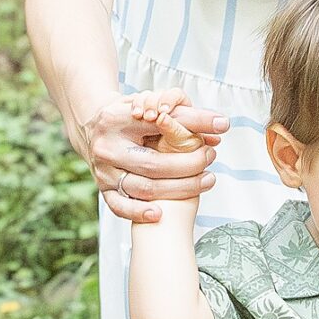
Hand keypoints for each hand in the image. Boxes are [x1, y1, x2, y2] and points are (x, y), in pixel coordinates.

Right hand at [82, 91, 226, 222]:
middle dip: (188, 167)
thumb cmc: (134, 114)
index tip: (213, 142)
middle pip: (153, 165)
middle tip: (210, 159)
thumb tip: (223, 125)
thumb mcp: (156, 105)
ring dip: (177, 190)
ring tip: (205, 181)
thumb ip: (190, 116)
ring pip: (142, 188)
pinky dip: (139, 213)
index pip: (157, 127)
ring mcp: (103, 169)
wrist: (95, 126)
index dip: (188, 135)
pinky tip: (160, 213)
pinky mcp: (102, 187)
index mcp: (116, 119)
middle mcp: (106, 146)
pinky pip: (119, 207)